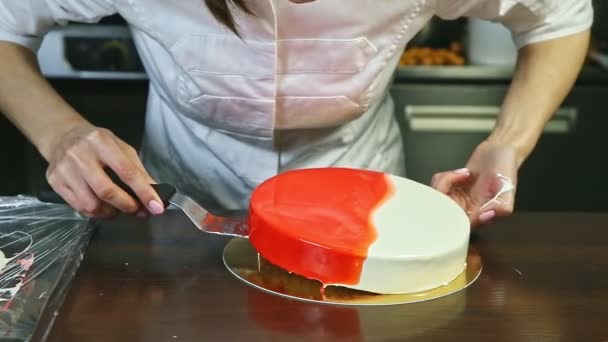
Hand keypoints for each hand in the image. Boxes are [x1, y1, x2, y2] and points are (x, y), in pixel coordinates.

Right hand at [44, 123, 163, 217]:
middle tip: (138, 210)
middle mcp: (80, 154)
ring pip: (91, 204)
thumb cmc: (97, 143)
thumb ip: (138, 170)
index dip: (143, 192)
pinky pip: (79, 207)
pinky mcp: (54, 181)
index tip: (156, 206)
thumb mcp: (121, 148)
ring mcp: (64, 169)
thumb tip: (154, 194)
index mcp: (101, 142)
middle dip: (127, 205)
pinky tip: (102, 206)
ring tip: (118, 207)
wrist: (63, 136)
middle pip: (106, 191)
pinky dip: (95, 212)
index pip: (127, 172)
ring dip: (110, 212)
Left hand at [431, 140, 518, 228]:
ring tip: (463, 173)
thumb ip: (501, 206)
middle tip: (457, 180)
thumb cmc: (506, 168)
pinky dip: (445, 177)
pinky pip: (438, 186)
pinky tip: (460, 173)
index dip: (450, 213)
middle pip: (442, 212)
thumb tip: (484, 217)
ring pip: (437, 198)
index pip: (458, 224)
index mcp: (479, 214)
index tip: (454, 197)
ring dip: (445, 182)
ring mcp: (457, 198)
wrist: (500, 150)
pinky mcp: (451, 188)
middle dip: (444, 194)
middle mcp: (466, 209)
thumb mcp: (508, 188)